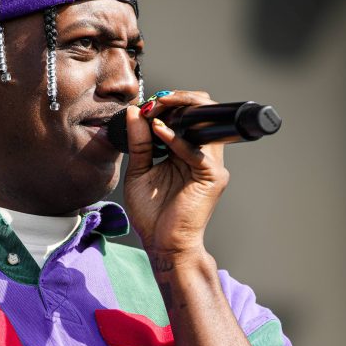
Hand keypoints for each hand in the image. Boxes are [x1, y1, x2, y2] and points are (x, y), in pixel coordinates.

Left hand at [122, 91, 229, 265]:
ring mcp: (210, 164)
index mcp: (186, 152)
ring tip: (154, 110)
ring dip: (178, 111)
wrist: (163, 245)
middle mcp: (202, 155)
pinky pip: (197, 150)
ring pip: (205, 122)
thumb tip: (133, 112)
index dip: (167, 104)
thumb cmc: (152, 215)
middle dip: (176, 100)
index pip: (186, 115)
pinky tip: (158, 132)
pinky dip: (177, 139)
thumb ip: (139, 143)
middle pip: (201, 112)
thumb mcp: (139, 172)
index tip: (143, 106)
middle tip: (152, 102)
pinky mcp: (212, 176)